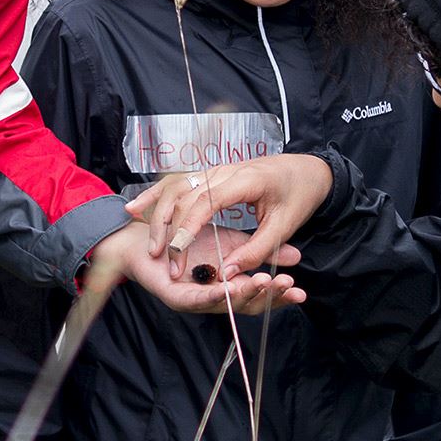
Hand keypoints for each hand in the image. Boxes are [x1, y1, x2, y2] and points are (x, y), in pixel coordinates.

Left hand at [91, 219, 305, 314]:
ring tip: (265, 283)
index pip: (258, 297)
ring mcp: (194, 302)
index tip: (300, 290)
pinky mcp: (174, 298)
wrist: (146, 237)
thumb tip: (296, 256)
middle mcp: (213, 300)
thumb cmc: (188, 241)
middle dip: (268, 296)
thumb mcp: (233, 241)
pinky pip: (197, 299)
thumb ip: (261, 250)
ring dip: (246, 295)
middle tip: (288, 285)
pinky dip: (215, 294)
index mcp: (228, 288)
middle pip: (245, 305)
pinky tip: (230, 286)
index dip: (279, 296)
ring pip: (224, 304)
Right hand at [127, 154, 333, 279]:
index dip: (187, 225)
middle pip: (185, 194)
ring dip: (157, 213)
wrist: (307, 168)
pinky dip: (153, 195)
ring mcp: (214, 169)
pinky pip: (176, 182)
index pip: (207, 200)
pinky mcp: (209, 173)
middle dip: (170, 226)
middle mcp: (225, 171)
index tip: (175, 249)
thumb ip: (258, 249)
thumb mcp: (285, 225)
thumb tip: (230, 273)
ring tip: (145, 240)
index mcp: (246, 180)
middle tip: (161, 257)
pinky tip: (133, 209)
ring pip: (175, 187)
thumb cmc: (298, 195)